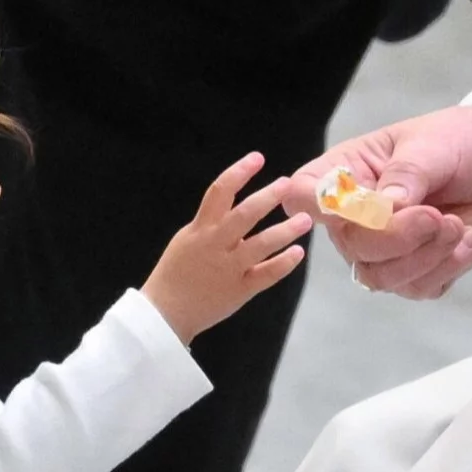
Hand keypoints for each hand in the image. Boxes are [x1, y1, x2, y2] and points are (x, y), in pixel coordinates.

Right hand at [141, 152, 311, 344]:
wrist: (165, 313)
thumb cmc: (176, 272)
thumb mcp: (188, 239)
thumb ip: (211, 222)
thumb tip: (236, 202)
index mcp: (201, 229)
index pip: (219, 192)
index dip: (239, 172)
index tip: (257, 158)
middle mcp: (215, 245)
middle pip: (244, 215)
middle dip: (267, 197)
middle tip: (287, 184)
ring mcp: (229, 268)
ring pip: (261, 245)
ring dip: (286, 230)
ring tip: (306, 220)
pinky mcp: (239, 290)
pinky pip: (266, 275)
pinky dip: (284, 263)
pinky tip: (298, 252)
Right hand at [271, 107, 471, 299]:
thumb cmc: (464, 142)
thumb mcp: (435, 144)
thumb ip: (407, 174)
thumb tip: (383, 208)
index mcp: (347, 172)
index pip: (305, 195)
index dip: (318, 206)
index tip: (361, 204)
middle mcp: (356, 216)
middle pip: (351, 246)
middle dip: (396, 236)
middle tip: (436, 217)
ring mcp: (384, 249)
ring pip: (380, 276)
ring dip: (424, 255)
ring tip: (456, 226)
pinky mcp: (418, 272)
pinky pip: (417, 287)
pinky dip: (446, 266)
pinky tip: (466, 238)